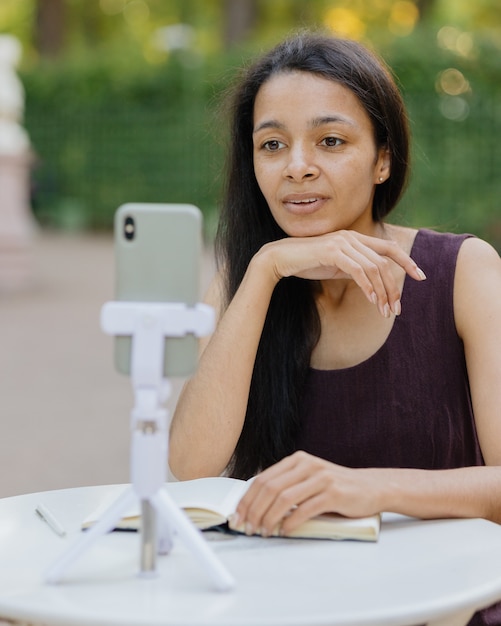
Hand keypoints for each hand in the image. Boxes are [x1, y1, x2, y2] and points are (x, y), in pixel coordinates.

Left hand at [233, 451, 383, 537]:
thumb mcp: (308, 479)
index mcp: (297, 460)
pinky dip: (291, 522)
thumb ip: (287, 486)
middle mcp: (307, 465)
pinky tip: (285, 531)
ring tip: (265, 532)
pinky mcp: (333, 493)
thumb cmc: (335, 488)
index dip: (247, 499)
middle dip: (254, 511)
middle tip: (248, 528)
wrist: (371, 487)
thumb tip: (254, 506)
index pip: (263, 479)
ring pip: (284, 498)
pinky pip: (305, 509)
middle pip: (270, 488)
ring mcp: (321, 477)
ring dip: (270, 518)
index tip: (238, 516)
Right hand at [260, 230, 425, 316]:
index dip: (407, 261)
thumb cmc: (306, 263)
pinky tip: (372, 300)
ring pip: (374, 268)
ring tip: (385, 311)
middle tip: (396, 309)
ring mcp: (342, 242)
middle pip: (384, 262)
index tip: (421, 276)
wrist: (280, 259)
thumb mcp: (335, 267)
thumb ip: (354, 269)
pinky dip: (368, 286)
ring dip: (382, 292)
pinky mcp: (332, 251)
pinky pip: (358, 270)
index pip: (388, 248)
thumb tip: (372, 283)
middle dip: (394, 287)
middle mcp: (351, 237)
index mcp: (355, 238)